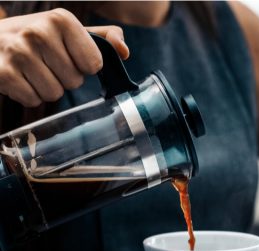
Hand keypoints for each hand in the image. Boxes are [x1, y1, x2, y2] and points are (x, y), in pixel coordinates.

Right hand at [0, 8, 128, 106]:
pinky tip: (19, 77)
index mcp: (61, 19)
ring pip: (54, 93)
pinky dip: (28, 95)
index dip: (84, 66)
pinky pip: (33, 100)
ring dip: (46, 88)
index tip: (68, 56)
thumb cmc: (35, 37)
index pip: (94, 64)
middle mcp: (38, 32)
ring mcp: (18, 52)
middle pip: (74, 81)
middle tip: (45, 63)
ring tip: (32, 70)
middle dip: (63, 78)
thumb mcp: (67, 30)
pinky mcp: (3, 73)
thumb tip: (124, 51)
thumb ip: (102, 38)